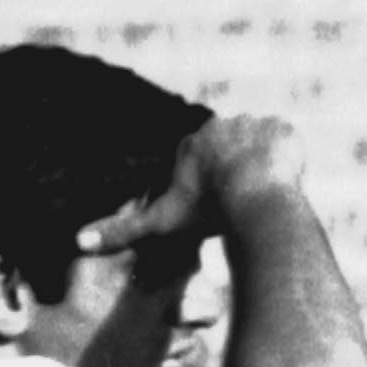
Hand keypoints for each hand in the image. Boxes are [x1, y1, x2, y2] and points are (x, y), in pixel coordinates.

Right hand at [74, 114, 305, 255]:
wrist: (255, 199)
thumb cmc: (207, 213)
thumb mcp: (161, 224)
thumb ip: (122, 231)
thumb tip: (77, 241)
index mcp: (193, 141)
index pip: (204, 163)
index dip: (213, 187)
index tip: (221, 206)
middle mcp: (222, 125)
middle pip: (231, 154)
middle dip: (237, 177)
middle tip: (244, 205)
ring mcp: (255, 124)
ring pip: (259, 148)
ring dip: (263, 168)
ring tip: (264, 198)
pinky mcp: (285, 129)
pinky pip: (288, 143)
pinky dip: (288, 161)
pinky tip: (285, 184)